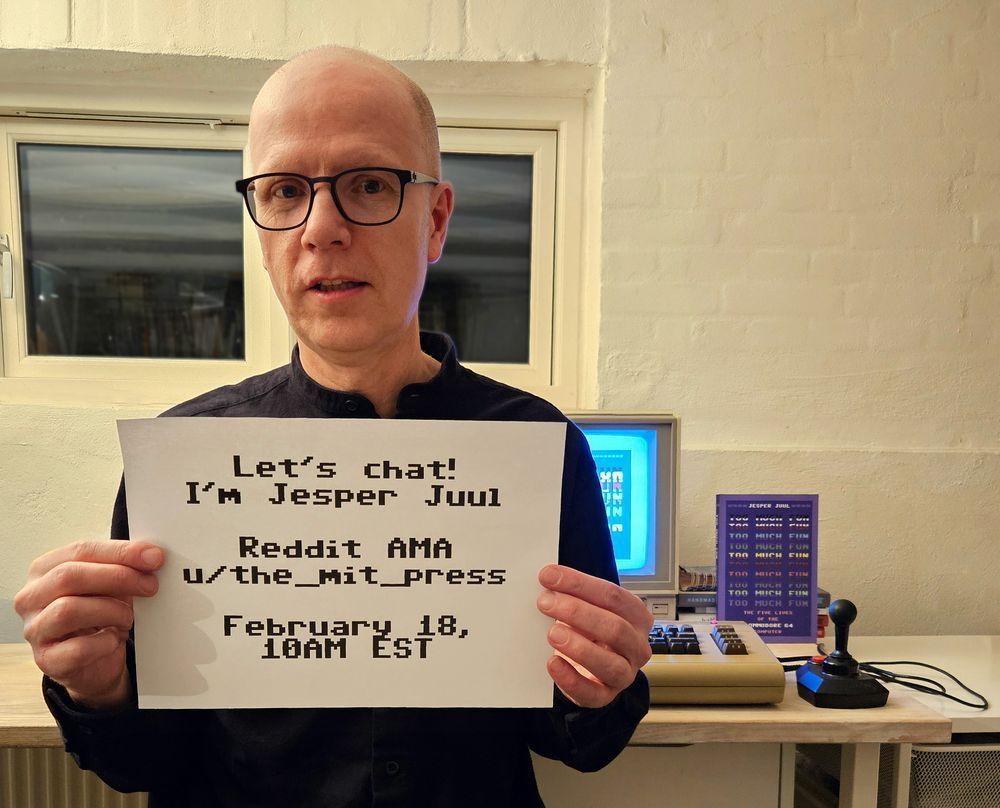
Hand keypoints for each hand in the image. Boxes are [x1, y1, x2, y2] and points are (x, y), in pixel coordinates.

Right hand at [14, 540, 164, 708]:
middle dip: (118, 577)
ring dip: (110, 611)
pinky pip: (77, 648)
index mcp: (45, 569)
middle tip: (149, 585)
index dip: (120, 552)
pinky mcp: (46, 660)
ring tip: (128, 617)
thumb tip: (151, 555)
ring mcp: (35, 629)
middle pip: (69, 576)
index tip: (154, 556)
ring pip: (67, 610)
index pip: (80, 550)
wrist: (95, 660)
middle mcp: (32, 597)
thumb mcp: (111, 584)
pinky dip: (104, 641)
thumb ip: (124, 566)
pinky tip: (114, 638)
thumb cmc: (100, 614)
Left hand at [536, 564, 652, 707]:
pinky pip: (592, 693)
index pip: (613, 596)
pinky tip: (553, 663)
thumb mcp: (586, 608)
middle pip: (615, 627)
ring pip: (610, 664)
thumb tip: (547, 578)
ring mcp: (625, 673)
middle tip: (546, 602)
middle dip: (577, 612)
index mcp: (636, 616)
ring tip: (552, 633)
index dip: (580, 584)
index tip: (550, 576)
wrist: (586, 665)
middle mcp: (636, 646)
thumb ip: (572, 594)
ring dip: (579, 647)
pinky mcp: (605, 696)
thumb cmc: (588, 631)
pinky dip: (570, 678)